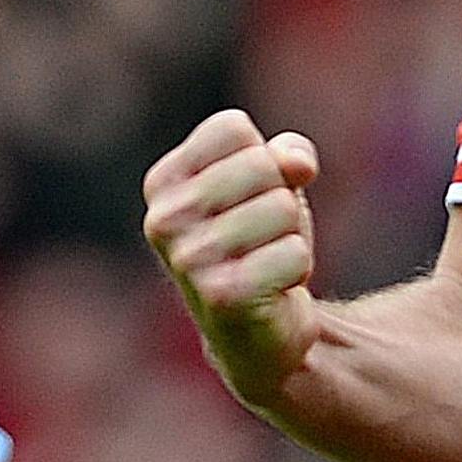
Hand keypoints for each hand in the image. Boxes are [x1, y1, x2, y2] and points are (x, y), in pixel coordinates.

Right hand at [143, 109, 323, 406]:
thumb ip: (287, 154)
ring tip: (265, 262)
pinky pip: (294, 253)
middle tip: (263, 236)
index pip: (231, 128)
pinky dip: (297, 268)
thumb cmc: (260, 243)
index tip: (251, 195)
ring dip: (290, 237)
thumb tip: (296, 164)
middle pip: (261, 165)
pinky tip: (273, 288)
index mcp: (164, 182)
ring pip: (283, 208)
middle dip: (281, 198)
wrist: (258, 333)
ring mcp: (188, 260)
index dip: (263, 157)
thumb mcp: (274, 184)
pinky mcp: (222, 296)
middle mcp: (163, 220)